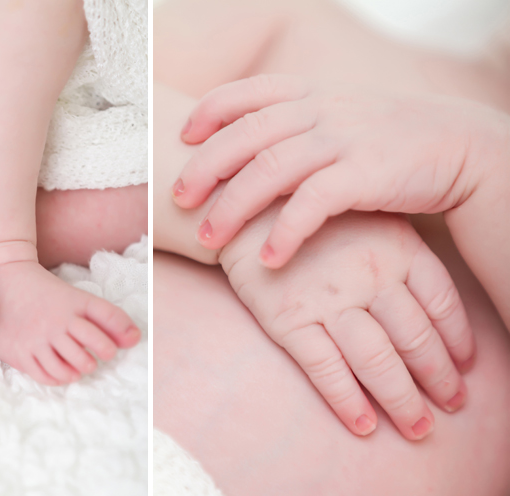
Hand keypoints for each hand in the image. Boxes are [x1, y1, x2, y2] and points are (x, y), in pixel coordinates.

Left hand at [173, 74, 507, 267]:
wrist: (459, 146)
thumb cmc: (388, 139)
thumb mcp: (339, 116)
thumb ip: (296, 123)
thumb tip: (246, 144)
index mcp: (310, 94)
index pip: (247, 93)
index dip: (209, 112)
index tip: (184, 138)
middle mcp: (320, 111)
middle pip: (244, 135)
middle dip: (204, 168)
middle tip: (179, 199)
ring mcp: (342, 139)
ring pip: (268, 169)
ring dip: (232, 207)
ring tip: (209, 240)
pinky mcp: (365, 174)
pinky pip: (312, 203)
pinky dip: (285, 232)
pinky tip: (267, 259)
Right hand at [218, 204, 474, 439]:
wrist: (243, 203)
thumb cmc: (311, 212)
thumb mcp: (366, 215)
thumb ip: (399, 252)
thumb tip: (428, 298)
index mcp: (398, 247)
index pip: (442, 304)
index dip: (457, 342)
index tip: (465, 367)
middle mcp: (371, 276)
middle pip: (416, 339)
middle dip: (439, 380)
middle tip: (452, 407)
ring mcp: (329, 299)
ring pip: (377, 360)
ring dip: (402, 401)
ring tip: (418, 429)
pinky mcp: (289, 318)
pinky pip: (325, 367)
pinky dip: (347, 400)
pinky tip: (364, 425)